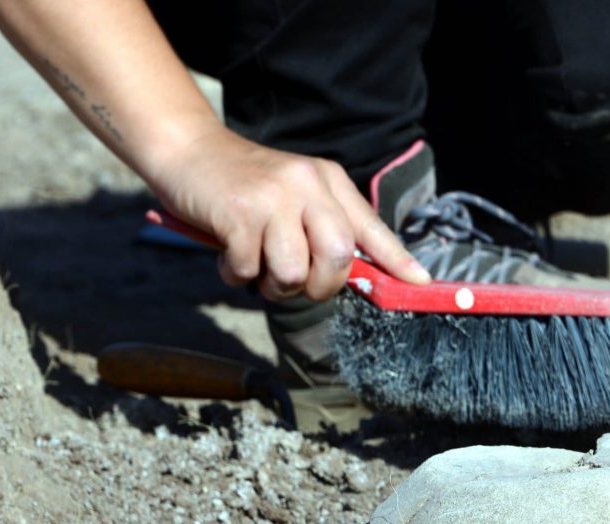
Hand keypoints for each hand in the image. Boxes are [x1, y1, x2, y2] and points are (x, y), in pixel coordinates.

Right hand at [147, 126, 429, 301]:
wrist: (189, 151)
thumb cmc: (245, 184)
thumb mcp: (296, 194)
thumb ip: (327, 227)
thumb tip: (357, 275)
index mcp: (328, 181)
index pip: (370, 227)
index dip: (397, 260)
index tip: (420, 283)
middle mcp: (307, 185)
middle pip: (337, 258)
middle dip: (319, 286)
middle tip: (296, 282)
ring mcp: (273, 198)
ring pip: (293, 273)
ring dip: (271, 284)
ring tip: (255, 261)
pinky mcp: (239, 213)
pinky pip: (249, 270)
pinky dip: (235, 273)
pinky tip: (228, 251)